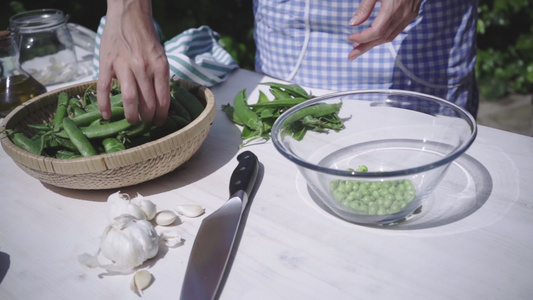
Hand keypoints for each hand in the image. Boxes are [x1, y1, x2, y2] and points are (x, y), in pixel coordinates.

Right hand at [97, 0, 169, 125]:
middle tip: (145, 122)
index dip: (161, 115)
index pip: (163, 100)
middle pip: (147, 103)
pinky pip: (104, 88)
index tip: (159, 122)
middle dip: (147, 118)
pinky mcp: (107, 63)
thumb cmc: (146, 38)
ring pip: (129, 99)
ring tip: (132, 121)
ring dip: (131, 115)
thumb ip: (160, 77)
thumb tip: (160, 101)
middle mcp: (143, 67)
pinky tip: (106, 116)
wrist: (129, 16)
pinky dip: (104, 104)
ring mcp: (124, 65)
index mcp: (160, 66)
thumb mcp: (161, 56)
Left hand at [347, 0, 422, 60]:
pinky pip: (395, 31)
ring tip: (359, 48)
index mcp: (393, 8)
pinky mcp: (411, 15)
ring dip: (373, 44)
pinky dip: (383, 37)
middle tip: (351, 56)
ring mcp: (409, 17)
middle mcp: (403, 15)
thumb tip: (353, 23)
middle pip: (382, 38)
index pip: (376, 31)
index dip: (362, 38)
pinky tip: (373, 39)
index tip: (349, 38)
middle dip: (365, 47)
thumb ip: (364, 7)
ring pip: (389, 37)